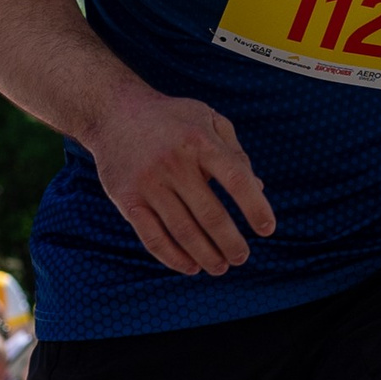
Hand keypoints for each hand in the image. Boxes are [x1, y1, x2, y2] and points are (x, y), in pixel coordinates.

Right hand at [94, 89, 275, 277]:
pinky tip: (190, 266)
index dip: (255, 208)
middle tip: (242, 257)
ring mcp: (148, 183)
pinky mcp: (127, 199)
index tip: (267, 229)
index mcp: (200, 141)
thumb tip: (258, 189)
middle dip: (231, 243)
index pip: (236, 179)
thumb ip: (234, 152)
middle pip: (210, 214)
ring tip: (221, 267)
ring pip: (183, 231)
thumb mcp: (207, 119)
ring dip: (206, 256)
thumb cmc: (171, 118)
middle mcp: (174, 163)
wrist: (113, 112)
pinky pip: (152, 237)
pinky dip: (173, 258)